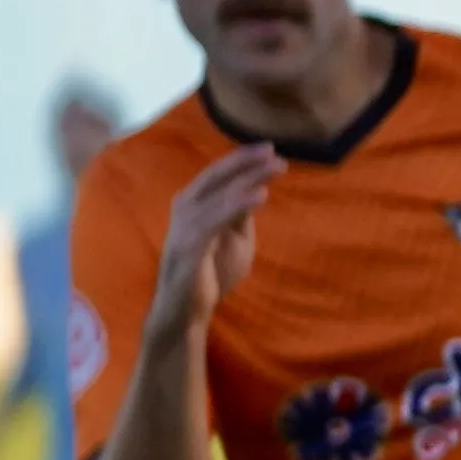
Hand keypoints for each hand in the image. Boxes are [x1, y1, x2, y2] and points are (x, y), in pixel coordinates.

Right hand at [153, 143, 280, 330]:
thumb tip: (255, 188)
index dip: (243, 160)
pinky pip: (216, 220)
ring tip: (275, 169)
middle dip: (245, 163)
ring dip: (248, 179)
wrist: (188, 309)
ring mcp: (184, 226)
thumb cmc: (211, 272)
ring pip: (218, 195)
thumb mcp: (234, 238)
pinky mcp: (189, 246)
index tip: (270, 149)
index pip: (219, 175)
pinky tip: (261, 196)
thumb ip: (240, 214)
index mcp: (193, 204)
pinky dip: (238, 205)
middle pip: (216, 177)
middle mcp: (185, 209)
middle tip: (274, 152)